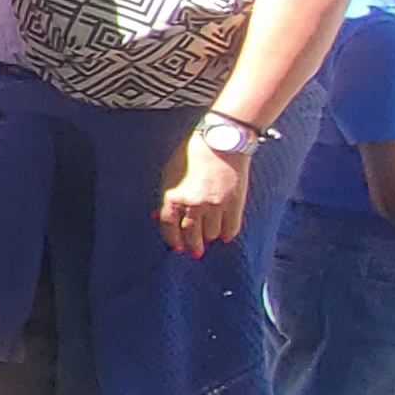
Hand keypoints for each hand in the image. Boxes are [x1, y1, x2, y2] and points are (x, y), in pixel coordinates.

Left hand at [157, 142, 247, 256]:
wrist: (221, 142)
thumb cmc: (192, 154)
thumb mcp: (170, 173)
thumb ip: (166, 196)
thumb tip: (159, 216)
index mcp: (174, 196)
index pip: (169, 226)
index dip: (172, 239)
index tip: (177, 247)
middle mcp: (194, 204)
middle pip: (191, 233)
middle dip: (192, 245)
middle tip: (194, 252)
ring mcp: (216, 205)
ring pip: (211, 232)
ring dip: (209, 237)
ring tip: (209, 238)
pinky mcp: (235, 203)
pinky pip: (231, 227)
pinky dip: (227, 234)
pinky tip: (225, 236)